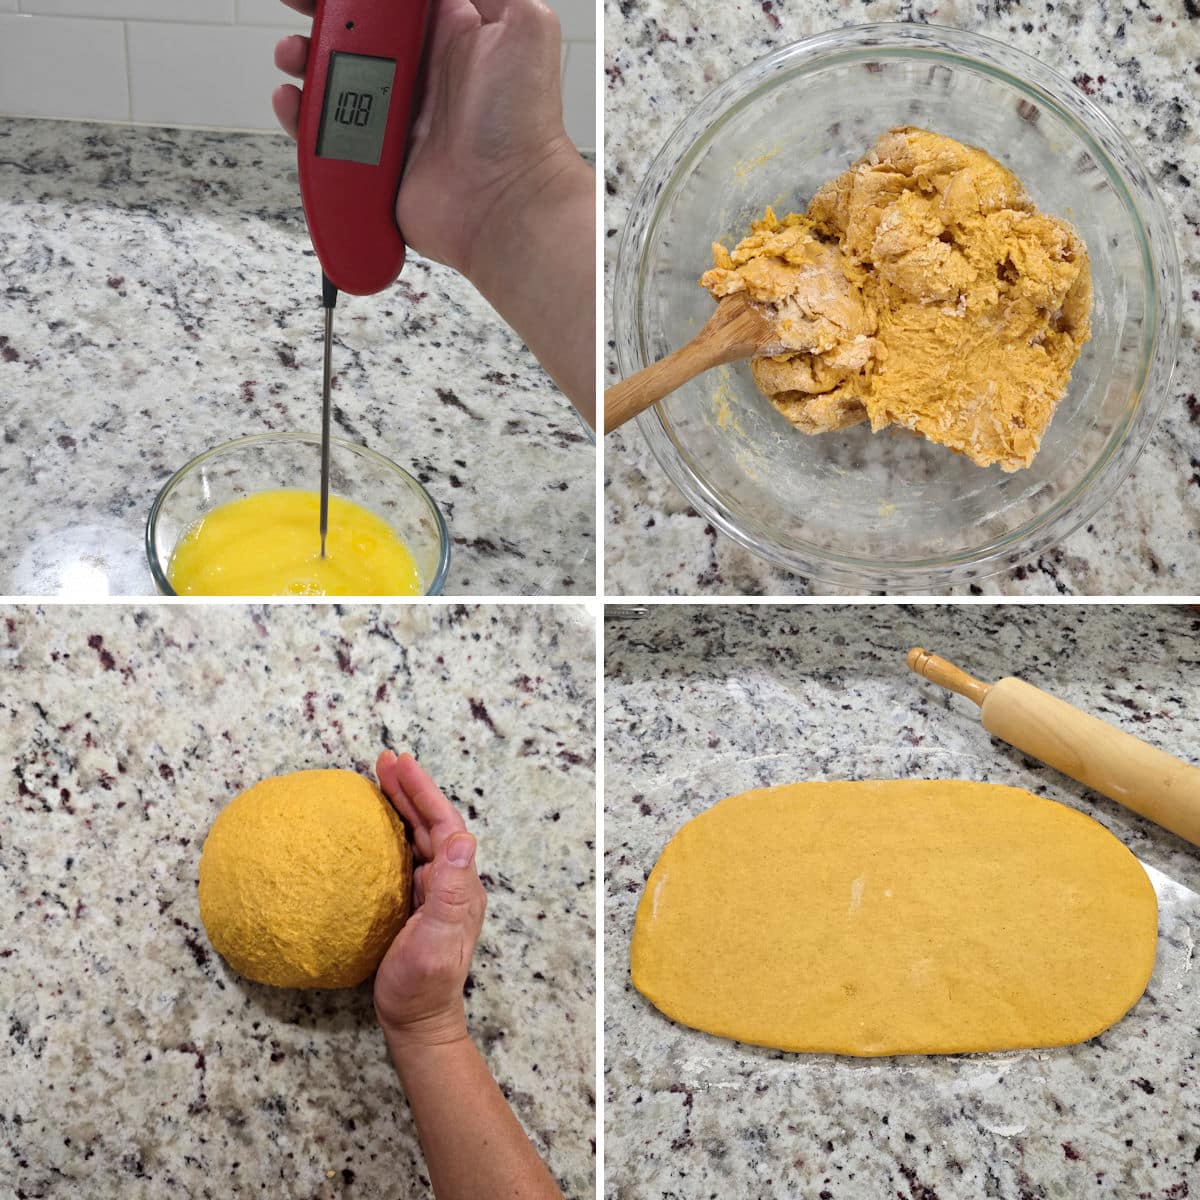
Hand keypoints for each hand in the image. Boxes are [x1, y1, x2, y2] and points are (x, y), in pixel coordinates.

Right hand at [273, 0, 574, 278]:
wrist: (508, 201)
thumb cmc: (523, 122)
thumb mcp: (524, 24)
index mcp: (447, 35)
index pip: (390, 3)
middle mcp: (419, 76)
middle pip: (354, 34)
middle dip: (320, 16)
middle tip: (298, 6)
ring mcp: (394, 119)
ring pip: (333, 80)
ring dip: (303, 60)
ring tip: (292, 54)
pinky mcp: (376, 160)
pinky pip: (327, 135)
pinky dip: (301, 116)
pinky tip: (293, 99)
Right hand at [373, 750, 486, 1049]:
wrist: (417, 1022)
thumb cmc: (423, 985)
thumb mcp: (436, 939)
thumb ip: (449, 891)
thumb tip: (461, 840)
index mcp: (458, 883)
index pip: (443, 823)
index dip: (423, 792)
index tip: (401, 765)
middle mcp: (449, 881)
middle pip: (430, 822)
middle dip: (409, 789)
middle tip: (384, 760)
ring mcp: (432, 890)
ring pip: (417, 835)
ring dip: (400, 806)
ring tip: (378, 780)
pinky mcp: (414, 902)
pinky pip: (403, 855)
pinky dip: (389, 833)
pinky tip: (372, 828)